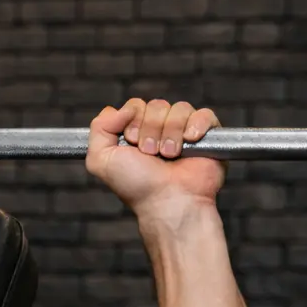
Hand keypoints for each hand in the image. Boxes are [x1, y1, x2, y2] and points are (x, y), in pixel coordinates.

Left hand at [85, 99, 223, 214]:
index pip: (135, 105)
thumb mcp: (101, 159)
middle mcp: (160, 130)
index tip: (132, 143)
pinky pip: (204, 114)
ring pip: (179, 108)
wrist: (169, 201)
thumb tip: (116, 109)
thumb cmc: (137, 185)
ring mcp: (184, 132)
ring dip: (170, 132)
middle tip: (151, 154)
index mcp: (136, 133)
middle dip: (150, 129)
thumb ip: (98, 128)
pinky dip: (196, 126)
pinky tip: (190, 142)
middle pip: (156, 105)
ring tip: (169, 155)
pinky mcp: (208, 136)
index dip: (132, 120)